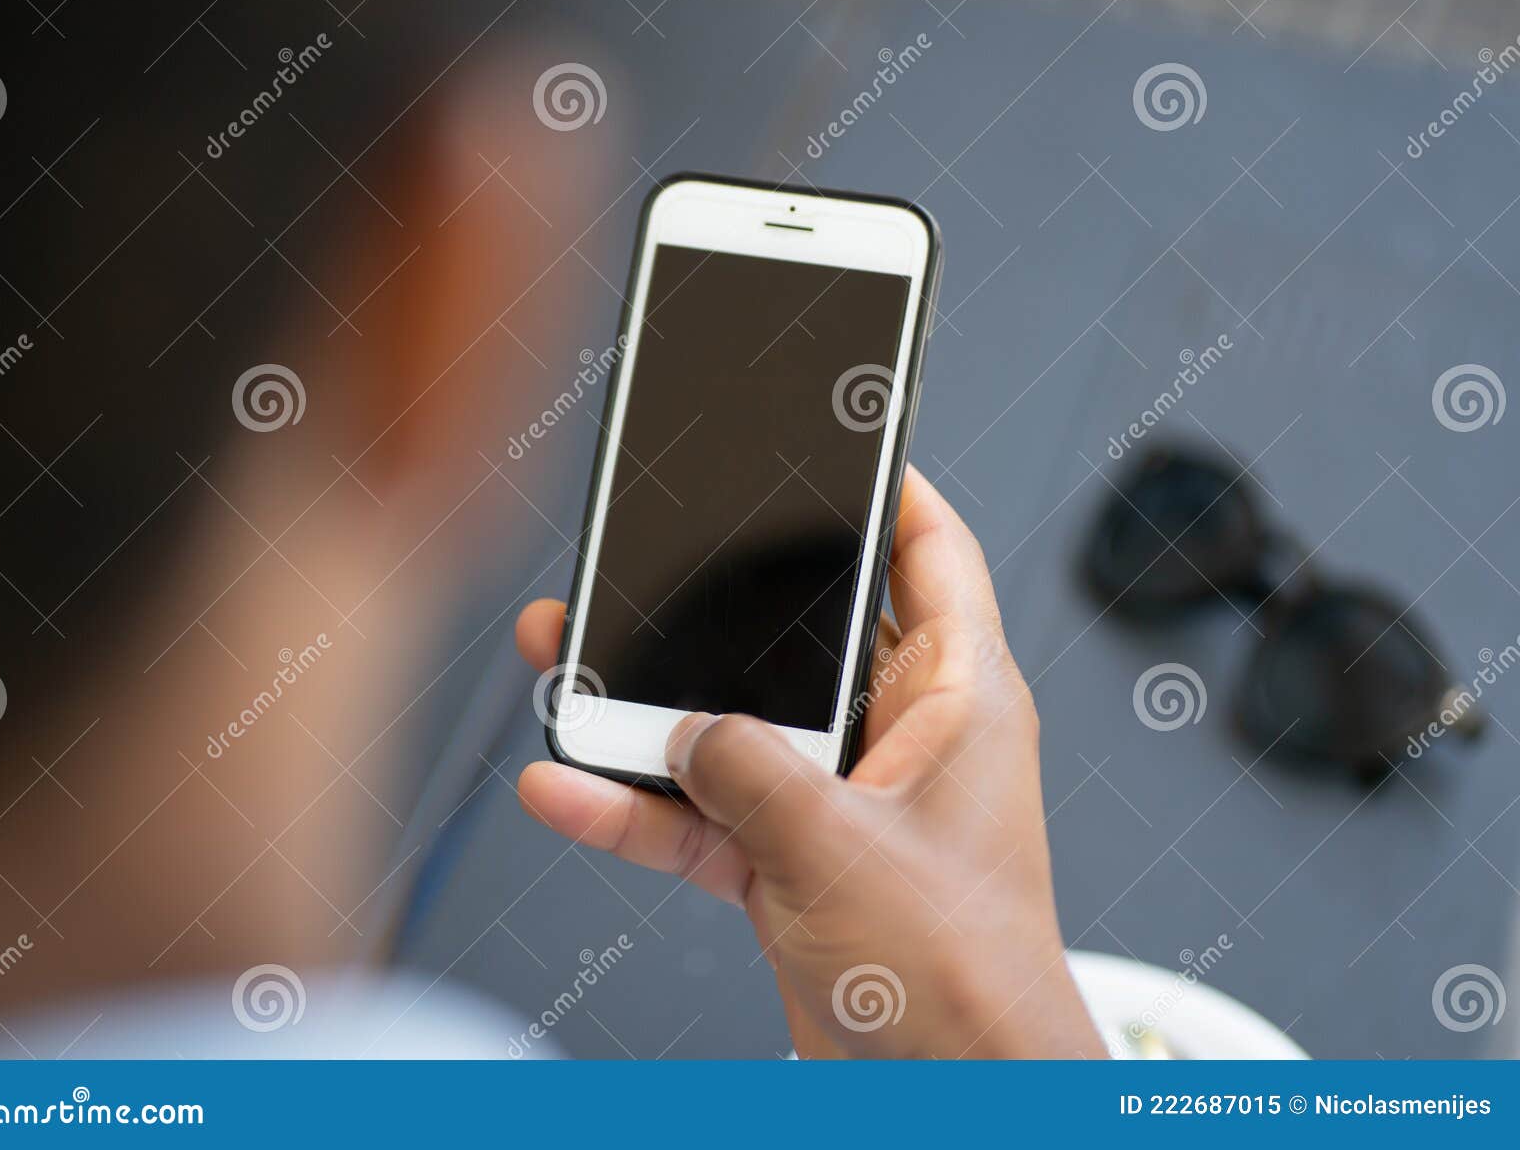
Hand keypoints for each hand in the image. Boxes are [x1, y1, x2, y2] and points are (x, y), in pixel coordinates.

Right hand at [513, 466, 1103, 1058]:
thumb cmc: (960, 976)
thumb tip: (681, 731)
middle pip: (802, 637)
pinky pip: (702, 814)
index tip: (839, 443)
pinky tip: (567, 787)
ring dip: (652, 711)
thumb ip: (748, 771)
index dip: (890, 492)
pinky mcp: (791, 861)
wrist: (943, 1092)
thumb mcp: (842, 848)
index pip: (932, 556)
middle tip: (646, 565)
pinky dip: (637, 807)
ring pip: (734, 726)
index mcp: (959, 700)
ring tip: (571, 669)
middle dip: (715, 609)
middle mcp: (902, 738)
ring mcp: (841, 800)